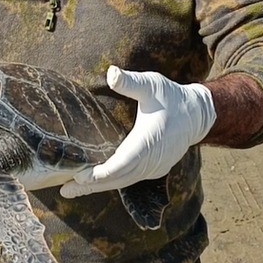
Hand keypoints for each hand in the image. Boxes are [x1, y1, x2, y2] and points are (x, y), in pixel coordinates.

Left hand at [60, 66, 215, 195]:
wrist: (196, 114)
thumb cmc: (171, 97)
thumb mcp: (151, 84)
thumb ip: (130, 82)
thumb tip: (111, 72)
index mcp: (148, 141)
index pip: (123, 163)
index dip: (102, 172)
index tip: (82, 176)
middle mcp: (151, 160)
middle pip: (118, 178)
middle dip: (91, 185)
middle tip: (66, 190)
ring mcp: (154, 167)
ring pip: (123, 181)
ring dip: (98, 187)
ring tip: (71, 190)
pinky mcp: (154, 169)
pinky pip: (129, 179)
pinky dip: (111, 182)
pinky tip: (93, 183)